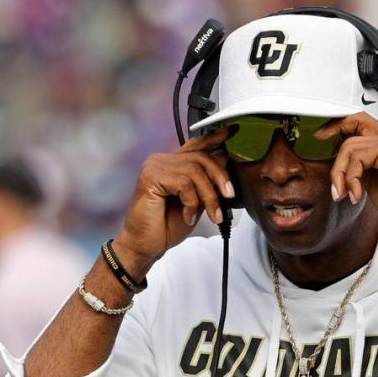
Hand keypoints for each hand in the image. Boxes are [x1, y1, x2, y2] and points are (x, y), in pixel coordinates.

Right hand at [115, 127, 233, 275]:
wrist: (146, 245)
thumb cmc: (166, 226)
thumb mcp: (197, 202)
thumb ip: (206, 182)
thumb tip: (223, 158)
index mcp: (172, 165)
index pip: (195, 145)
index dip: (214, 137)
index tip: (231, 131)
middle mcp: (162, 161)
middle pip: (201, 157)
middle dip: (220, 178)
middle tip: (228, 197)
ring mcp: (154, 166)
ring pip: (195, 172)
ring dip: (209, 196)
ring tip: (212, 215)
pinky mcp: (150, 177)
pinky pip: (184, 183)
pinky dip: (192, 203)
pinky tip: (188, 216)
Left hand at [316, 113, 377, 231]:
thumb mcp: (374, 181)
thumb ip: (361, 166)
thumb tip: (340, 163)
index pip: (360, 122)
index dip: (339, 125)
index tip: (321, 136)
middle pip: (353, 127)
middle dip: (333, 144)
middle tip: (325, 162)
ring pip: (351, 146)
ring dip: (340, 173)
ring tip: (343, 195)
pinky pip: (358, 158)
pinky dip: (351, 178)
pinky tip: (356, 196)